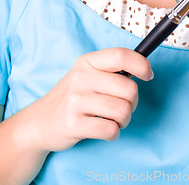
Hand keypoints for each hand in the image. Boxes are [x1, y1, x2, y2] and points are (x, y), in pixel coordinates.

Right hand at [25, 48, 152, 152]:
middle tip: (123, 106)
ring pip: (122, 111)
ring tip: (112, 119)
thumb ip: (112, 70)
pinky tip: (104, 130)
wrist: (40, 122)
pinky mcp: (73, 124)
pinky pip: (111, 130)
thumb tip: (145, 69)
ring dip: (124, 120)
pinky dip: (113, 134)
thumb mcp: (87, 74)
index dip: (141, 64)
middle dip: (133, 102)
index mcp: (87, 61)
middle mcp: (81, 77)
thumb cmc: (73, 97)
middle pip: (129, 88)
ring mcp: (76, 100)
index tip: (148, 75)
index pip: (121, 55)